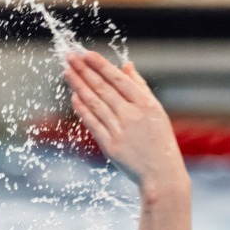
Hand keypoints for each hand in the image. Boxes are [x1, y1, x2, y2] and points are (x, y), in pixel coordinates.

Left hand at [63, 50, 187, 198]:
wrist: (161, 175)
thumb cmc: (160, 141)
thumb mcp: (157, 111)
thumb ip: (141, 87)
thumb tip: (126, 66)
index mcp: (146, 105)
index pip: (118, 80)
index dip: (100, 66)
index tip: (86, 54)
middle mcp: (132, 116)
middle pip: (103, 89)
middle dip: (84, 71)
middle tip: (70, 57)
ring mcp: (121, 132)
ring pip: (95, 104)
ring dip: (79, 86)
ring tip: (67, 73)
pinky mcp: (111, 147)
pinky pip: (93, 124)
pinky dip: (82, 110)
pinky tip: (73, 97)